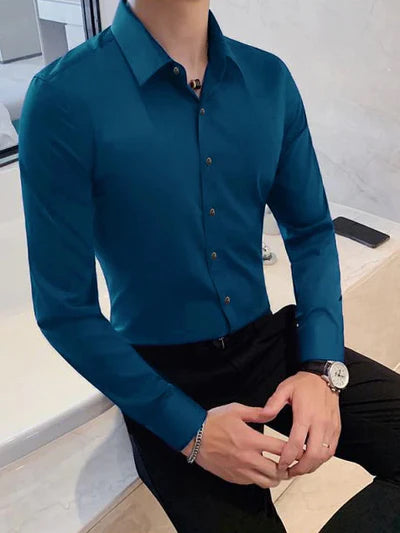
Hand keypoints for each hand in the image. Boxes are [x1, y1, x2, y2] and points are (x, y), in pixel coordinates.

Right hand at [181, 402, 298, 487]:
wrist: (194, 436)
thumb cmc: (214, 421)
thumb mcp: (236, 410)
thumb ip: (257, 413)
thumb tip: (272, 412)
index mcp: (251, 440)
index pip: (281, 450)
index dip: (295, 451)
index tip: (301, 450)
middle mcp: (248, 458)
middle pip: (277, 471)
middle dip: (287, 468)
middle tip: (291, 462)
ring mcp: (240, 470)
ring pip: (266, 482)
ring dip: (275, 477)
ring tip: (277, 469)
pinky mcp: (233, 478)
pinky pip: (253, 483)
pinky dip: (260, 479)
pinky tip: (260, 470)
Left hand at [261, 371, 340, 477]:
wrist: (324, 376)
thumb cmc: (303, 383)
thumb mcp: (284, 389)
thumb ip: (273, 403)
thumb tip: (263, 416)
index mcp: (305, 414)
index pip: (296, 443)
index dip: (287, 458)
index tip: (280, 465)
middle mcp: (320, 423)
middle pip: (313, 455)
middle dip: (300, 468)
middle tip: (289, 473)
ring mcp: (330, 427)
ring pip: (324, 456)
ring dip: (312, 466)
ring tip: (299, 469)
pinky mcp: (337, 429)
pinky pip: (331, 450)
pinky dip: (322, 459)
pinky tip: (312, 461)